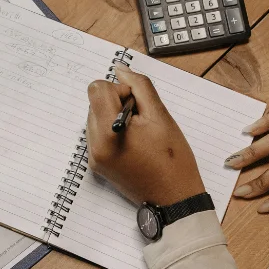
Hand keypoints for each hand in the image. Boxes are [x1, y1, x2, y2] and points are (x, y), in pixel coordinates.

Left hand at [86, 65, 204, 205]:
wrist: (174, 198)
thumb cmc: (172, 160)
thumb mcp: (160, 115)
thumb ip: (139, 87)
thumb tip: (120, 69)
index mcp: (107, 133)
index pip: (97, 89)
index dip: (120, 90)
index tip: (137, 105)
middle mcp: (94, 146)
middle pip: (94, 102)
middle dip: (117, 103)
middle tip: (142, 122)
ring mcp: (94, 157)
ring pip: (95, 117)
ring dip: (115, 117)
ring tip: (139, 135)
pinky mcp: (98, 165)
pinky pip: (98, 134)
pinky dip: (113, 132)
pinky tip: (133, 144)